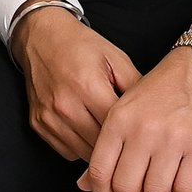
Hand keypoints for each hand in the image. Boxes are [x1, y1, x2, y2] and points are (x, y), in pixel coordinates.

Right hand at [10, 4, 142, 161]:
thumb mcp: (116, 58)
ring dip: (99, 149)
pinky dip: (80, 147)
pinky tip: (88, 132)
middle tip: (130, 140)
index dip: (133, 133)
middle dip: (118, 144)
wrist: (42, 37)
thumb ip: (136, 86)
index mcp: (88, 86)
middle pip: (101, 144)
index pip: (118, 127)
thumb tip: (153, 112)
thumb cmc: (80, 46)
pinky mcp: (38, 125)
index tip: (143, 135)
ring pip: (83, 153)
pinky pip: (67, 151)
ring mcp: (49, 118)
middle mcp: (65, 105)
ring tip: (110, 136)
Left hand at [79, 45, 191, 191]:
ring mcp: (175, 139)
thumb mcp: (129, 107)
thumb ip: (108, 146)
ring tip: (166, 173)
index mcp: (120, 118)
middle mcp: (144, 130)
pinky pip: (185, 189)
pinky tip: (184, 172)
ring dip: (161, 191)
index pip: (100, 172)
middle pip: (126, 188)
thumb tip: (86, 184)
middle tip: (142, 187)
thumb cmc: (169, 85)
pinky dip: (183, 188)